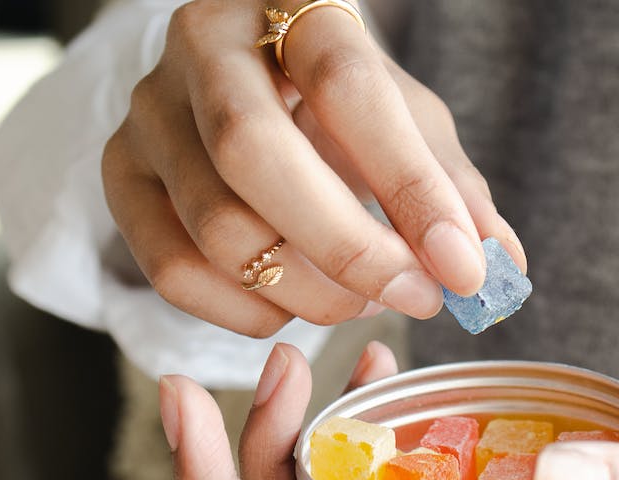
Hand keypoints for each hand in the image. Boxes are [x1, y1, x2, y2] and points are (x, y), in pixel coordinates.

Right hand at [103, 0, 525, 335]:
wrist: (252, 76)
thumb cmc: (342, 96)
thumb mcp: (409, 119)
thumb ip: (452, 187)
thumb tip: (498, 267)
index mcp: (290, 6)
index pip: (346, 85)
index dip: (409, 184)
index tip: (463, 266)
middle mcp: (203, 47)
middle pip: (254, 155)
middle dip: (348, 249)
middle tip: (416, 297)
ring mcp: (150, 111)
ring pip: (216, 229)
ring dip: (309, 291)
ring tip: (366, 298)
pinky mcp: (120, 173)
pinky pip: (173, 270)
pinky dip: (247, 311)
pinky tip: (295, 303)